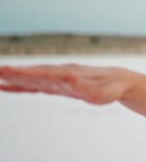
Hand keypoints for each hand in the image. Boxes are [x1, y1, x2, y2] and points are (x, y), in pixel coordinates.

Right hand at [0, 64, 130, 104]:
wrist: (118, 81)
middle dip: (15, 74)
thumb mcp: (100, 92)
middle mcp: (61, 73)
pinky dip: (20, 86)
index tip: (9, 71)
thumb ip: (84, 86)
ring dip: (14, 78)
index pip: (45, 73)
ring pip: (32, 78)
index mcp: (70, 73)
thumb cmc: (110, 87)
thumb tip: (70, 77)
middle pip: (34, 73)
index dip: (27, 73)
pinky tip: (6, 86)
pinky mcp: (57, 85)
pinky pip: (35, 85)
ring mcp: (58, 78)